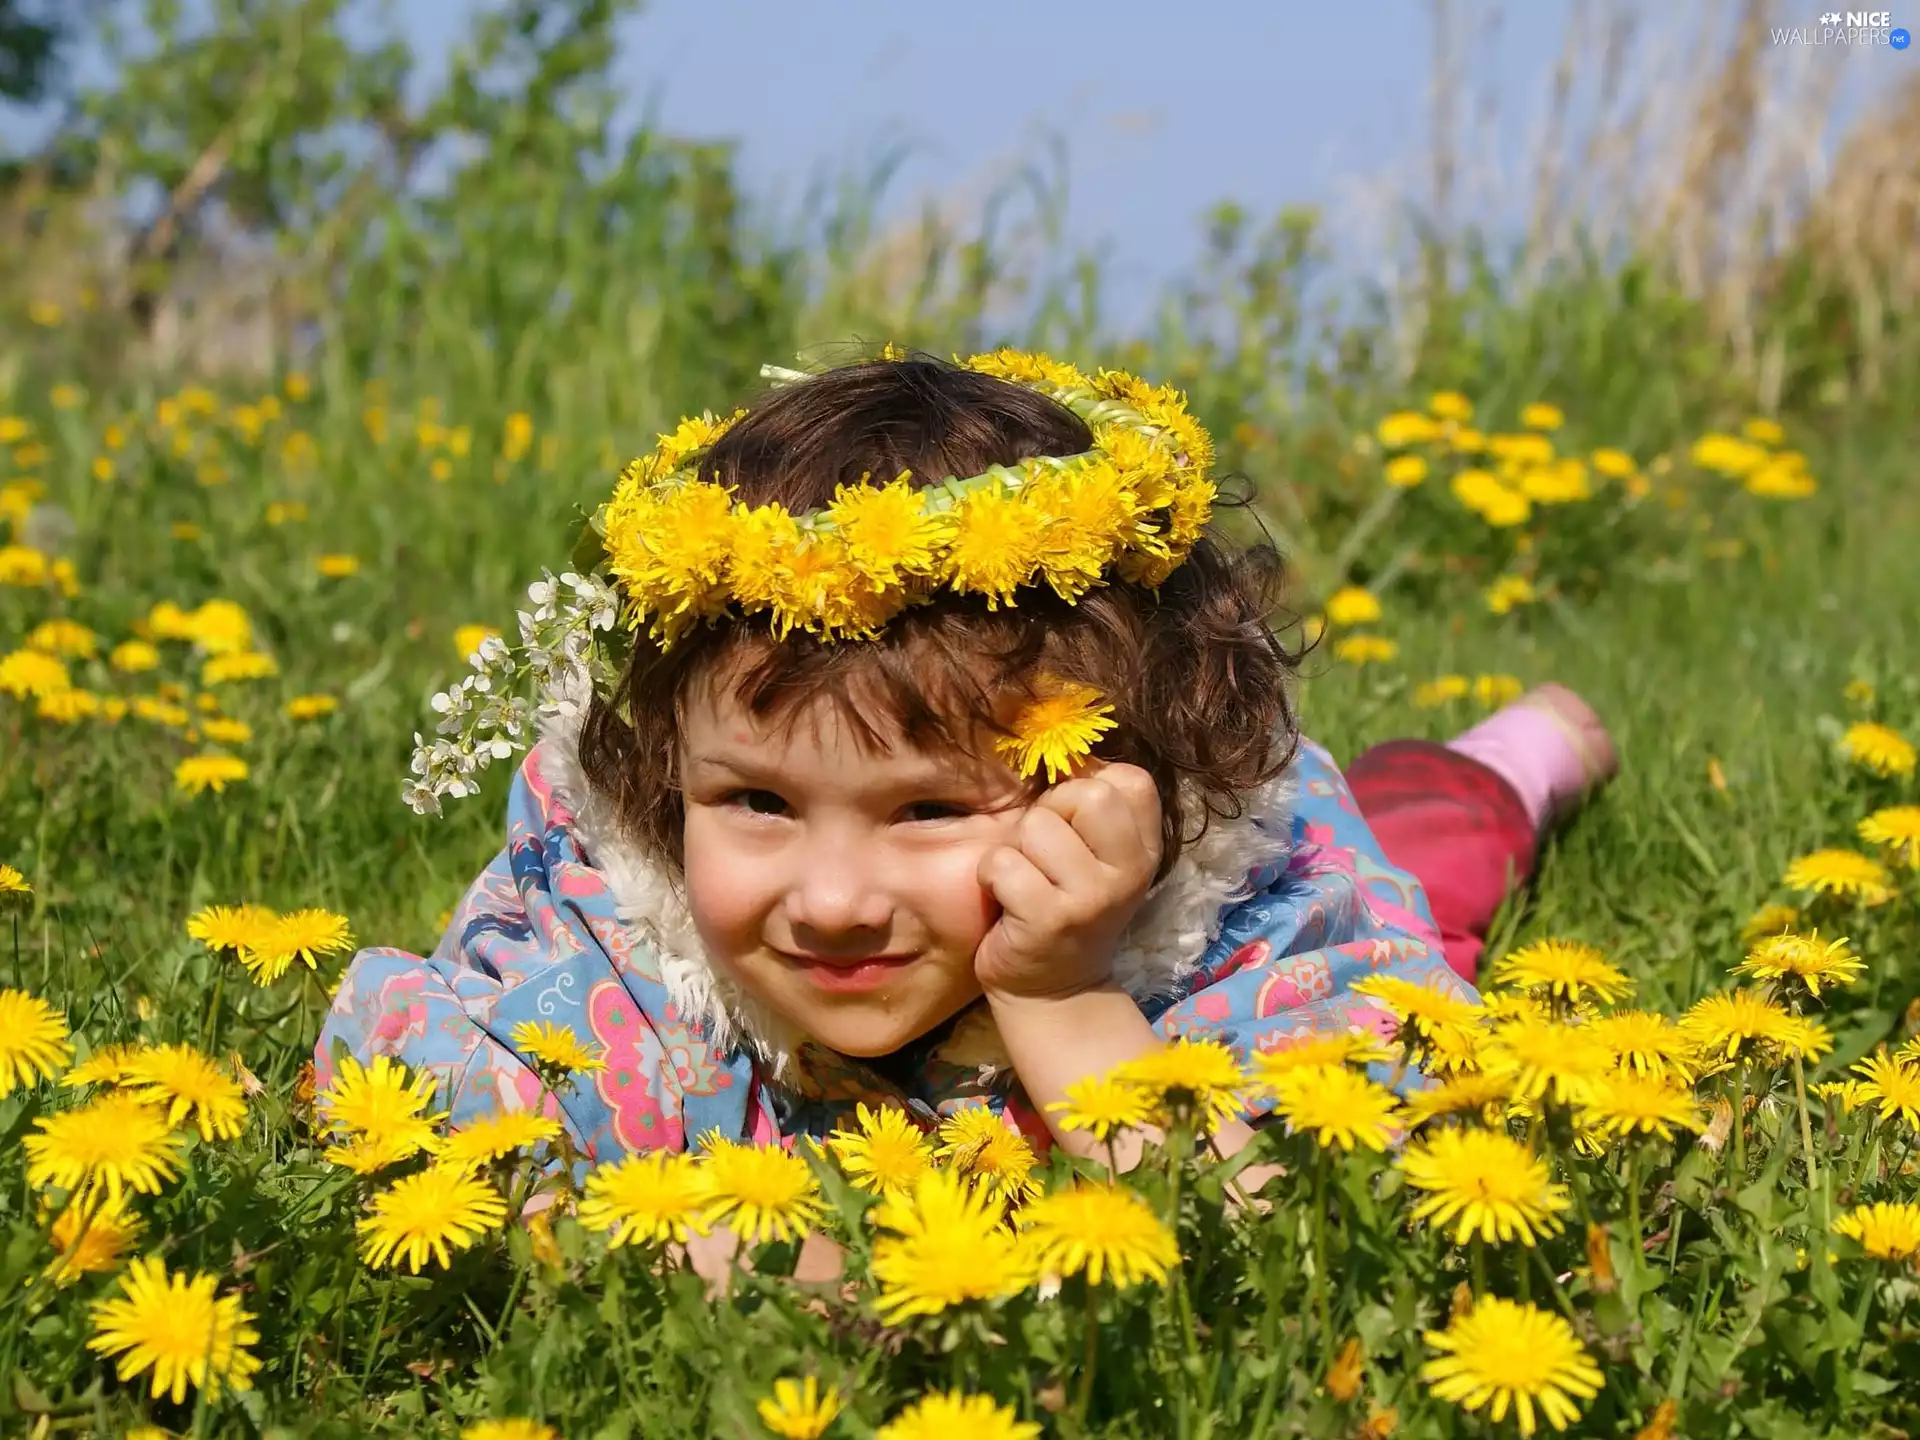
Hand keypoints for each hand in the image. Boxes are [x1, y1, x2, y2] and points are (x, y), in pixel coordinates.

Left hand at [973, 760, 1162, 1001]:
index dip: (1088, 789)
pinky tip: (1006, 902)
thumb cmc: (1065, 908)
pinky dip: (992, 877)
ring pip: (1036, 826)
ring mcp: (1091, 898)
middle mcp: (1128, 872)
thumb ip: (1094, 810)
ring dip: (1016, 850)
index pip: (1131, 780)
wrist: (1053, 991)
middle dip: (1050, 814)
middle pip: (1085, 794)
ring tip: (1025, 882)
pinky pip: (1003, 863)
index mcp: (1145, 850)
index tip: (1074, 826)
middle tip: (1045, 856)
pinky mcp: (1048, 919)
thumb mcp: (1097, 859)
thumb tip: (1069, 754)